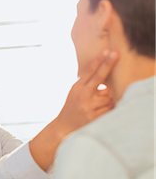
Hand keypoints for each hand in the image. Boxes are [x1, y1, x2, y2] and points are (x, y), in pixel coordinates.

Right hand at [29, 49, 118, 170]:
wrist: (63, 127)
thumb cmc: (73, 107)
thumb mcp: (76, 93)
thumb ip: (88, 84)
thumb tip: (106, 77)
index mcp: (77, 88)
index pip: (89, 72)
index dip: (98, 61)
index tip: (106, 51)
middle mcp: (81, 95)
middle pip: (98, 78)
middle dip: (107, 65)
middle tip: (115, 54)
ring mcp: (88, 106)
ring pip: (108, 96)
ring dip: (108, 99)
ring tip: (97, 105)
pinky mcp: (93, 117)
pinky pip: (109, 108)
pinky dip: (108, 109)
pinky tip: (99, 112)